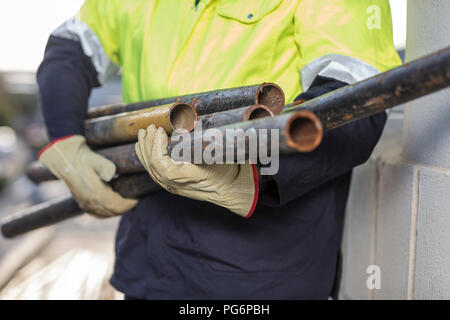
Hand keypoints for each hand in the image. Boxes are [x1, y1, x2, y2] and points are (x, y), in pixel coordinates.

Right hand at [39, 135, 137, 217]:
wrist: (65, 159)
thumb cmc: (84, 158)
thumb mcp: (96, 159)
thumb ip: (106, 167)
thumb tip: (111, 175)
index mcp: (96, 193)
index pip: (118, 205)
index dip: (130, 203)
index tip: (138, 197)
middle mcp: (90, 202)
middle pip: (114, 212)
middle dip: (126, 207)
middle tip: (134, 198)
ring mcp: (85, 204)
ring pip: (107, 214)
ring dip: (118, 210)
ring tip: (126, 201)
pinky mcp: (82, 204)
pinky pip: (98, 214)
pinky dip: (108, 212)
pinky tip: (113, 206)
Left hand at [134, 125, 258, 217]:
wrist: (231, 189)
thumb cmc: (227, 171)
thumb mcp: (218, 154)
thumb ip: (203, 141)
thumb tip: (191, 123)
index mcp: (186, 177)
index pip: (161, 163)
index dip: (156, 146)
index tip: (160, 130)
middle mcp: (176, 184)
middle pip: (153, 165)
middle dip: (149, 143)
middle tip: (150, 127)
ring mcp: (172, 186)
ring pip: (150, 169)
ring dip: (144, 149)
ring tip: (143, 134)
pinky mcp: (171, 184)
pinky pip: (153, 172)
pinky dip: (146, 158)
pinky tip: (143, 147)